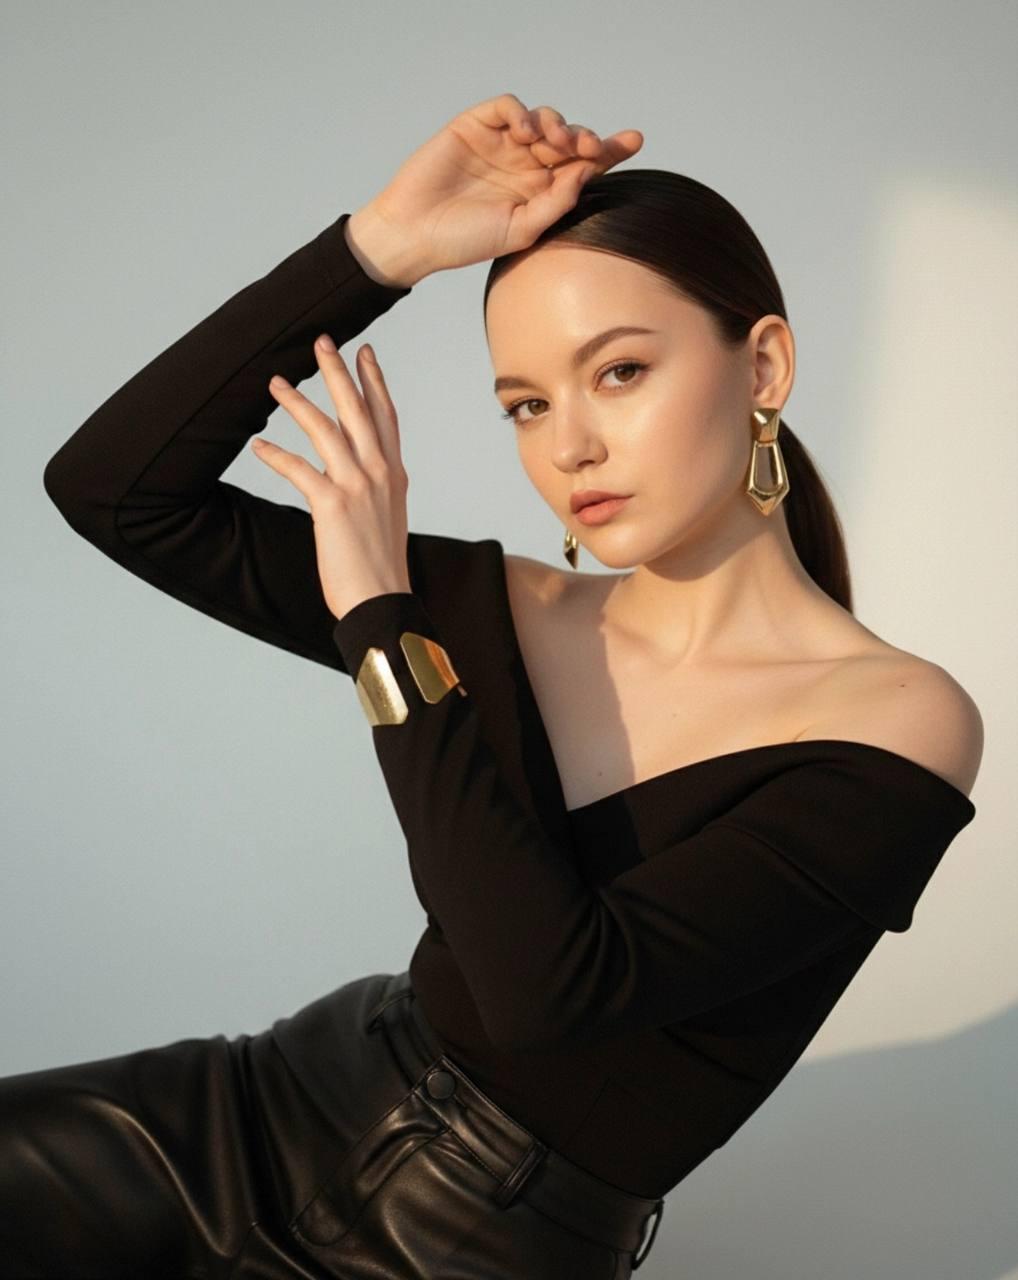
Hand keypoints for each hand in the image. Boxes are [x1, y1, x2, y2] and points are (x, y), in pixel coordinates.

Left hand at [252, 338, 411, 622]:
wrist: (383, 600)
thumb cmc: (381, 567)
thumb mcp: (388, 516)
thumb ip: (374, 485)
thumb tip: (354, 465)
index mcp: (395, 475)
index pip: (385, 416)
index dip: (375, 381)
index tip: (365, 352)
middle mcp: (380, 473)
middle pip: (357, 409)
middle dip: (338, 371)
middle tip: (322, 340)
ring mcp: (358, 486)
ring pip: (326, 429)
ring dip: (298, 402)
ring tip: (275, 382)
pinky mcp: (332, 504)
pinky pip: (298, 469)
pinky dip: (276, 455)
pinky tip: (258, 446)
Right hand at [358, 93, 642, 276]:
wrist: (416, 234)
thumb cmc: (466, 241)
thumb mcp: (521, 230)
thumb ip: (556, 204)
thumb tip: (586, 174)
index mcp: (540, 191)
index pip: (582, 166)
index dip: (610, 151)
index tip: (635, 140)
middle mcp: (525, 164)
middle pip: (569, 139)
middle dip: (586, 139)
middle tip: (591, 147)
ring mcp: (501, 143)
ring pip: (543, 120)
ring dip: (557, 126)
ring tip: (556, 142)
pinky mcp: (475, 126)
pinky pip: (508, 107)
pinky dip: (523, 112)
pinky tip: (528, 130)